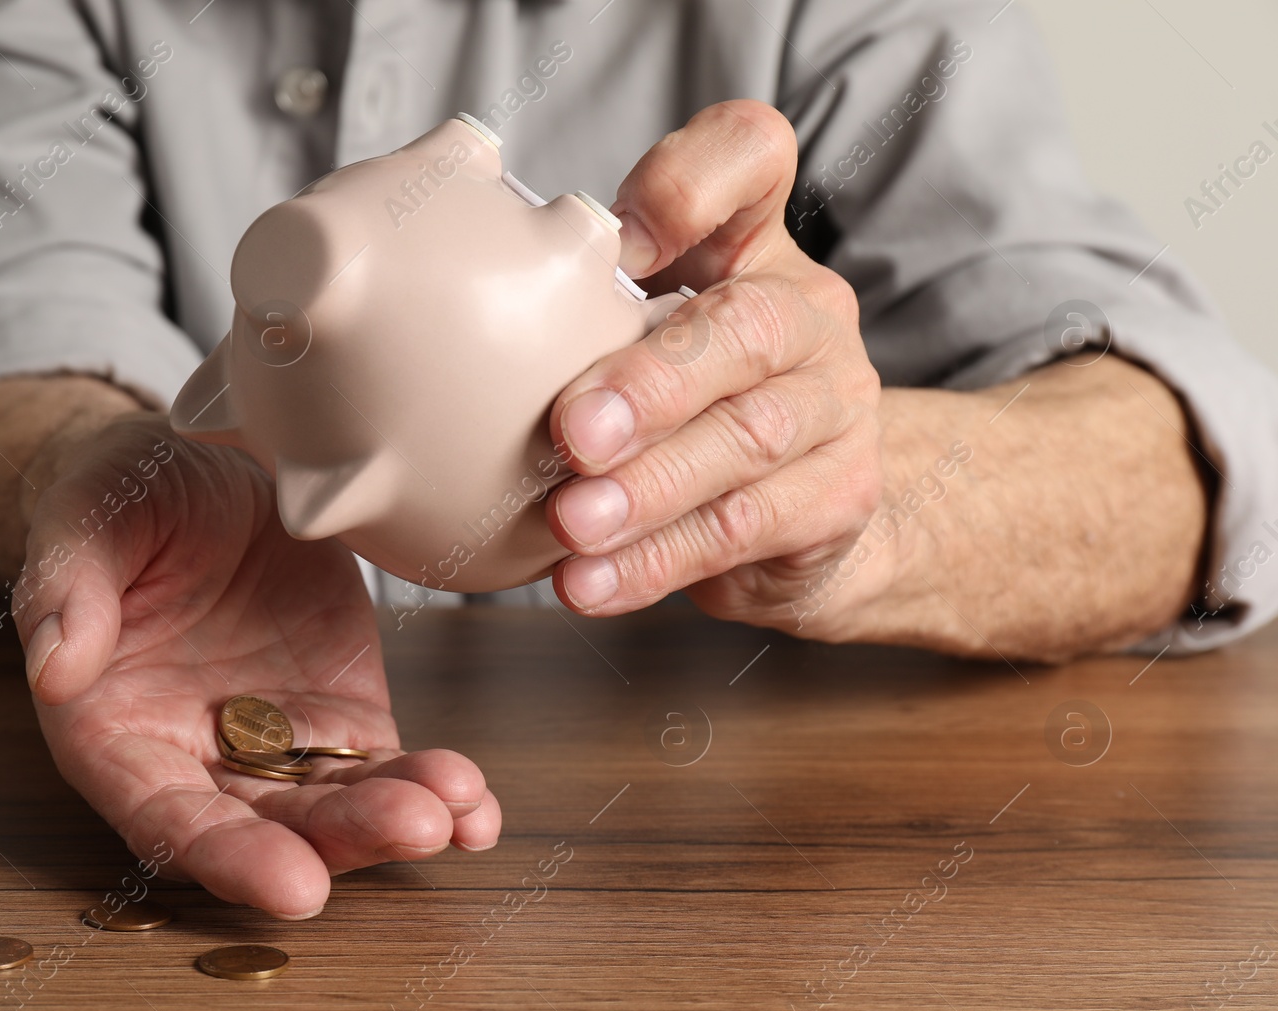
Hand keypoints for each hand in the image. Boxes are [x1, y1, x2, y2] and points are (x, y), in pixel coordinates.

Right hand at [11, 413, 498, 918]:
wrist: (198, 466)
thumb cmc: (121, 498)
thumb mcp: (84, 520)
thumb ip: (66, 590)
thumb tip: (54, 665)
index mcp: (117, 733)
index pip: (167, 819)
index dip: (228, 857)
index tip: (293, 884)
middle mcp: (197, 758)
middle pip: (269, 827)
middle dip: (342, 839)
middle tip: (410, 827)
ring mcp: (277, 739)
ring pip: (338, 803)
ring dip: (400, 814)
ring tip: (457, 805)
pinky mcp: (339, 711)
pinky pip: (387, 765)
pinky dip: (434, 790)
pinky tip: (478, 805)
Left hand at [547, 100, 884, 637]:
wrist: (802, 511)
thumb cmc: (687, 403)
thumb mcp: (635, 337)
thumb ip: (572, 311)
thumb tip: (441, 327)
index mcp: (750, 245)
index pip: (750, 157)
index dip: (690, 181)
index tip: (619, 236)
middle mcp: (809, 312)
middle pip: (748, 325)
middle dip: (653, 382)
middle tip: (572, 433)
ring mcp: (836, 405)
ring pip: (749, 441)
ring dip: (650, 489)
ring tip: (571, 524)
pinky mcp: (840, 498)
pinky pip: (744, 530)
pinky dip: (659, 562)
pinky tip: (592, 582)